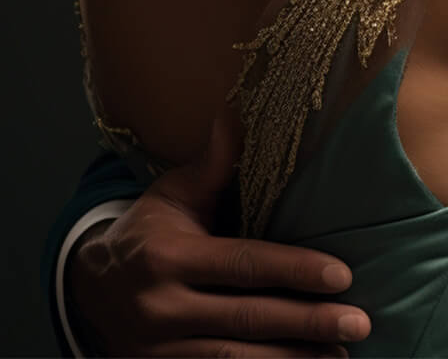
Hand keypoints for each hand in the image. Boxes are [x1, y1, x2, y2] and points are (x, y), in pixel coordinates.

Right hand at [69, 116, 369, 357]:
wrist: (88, 290)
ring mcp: (158, 350)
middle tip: (359, 321)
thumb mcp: (172, 195)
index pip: (243, 265)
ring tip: (342, 352)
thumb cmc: (147, 233)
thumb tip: (235, 112)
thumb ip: (211, 163)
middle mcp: (161, 308)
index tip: (342, 276)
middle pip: (246, 319)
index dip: (294, 270)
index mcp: (167, 257)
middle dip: (307, 322)